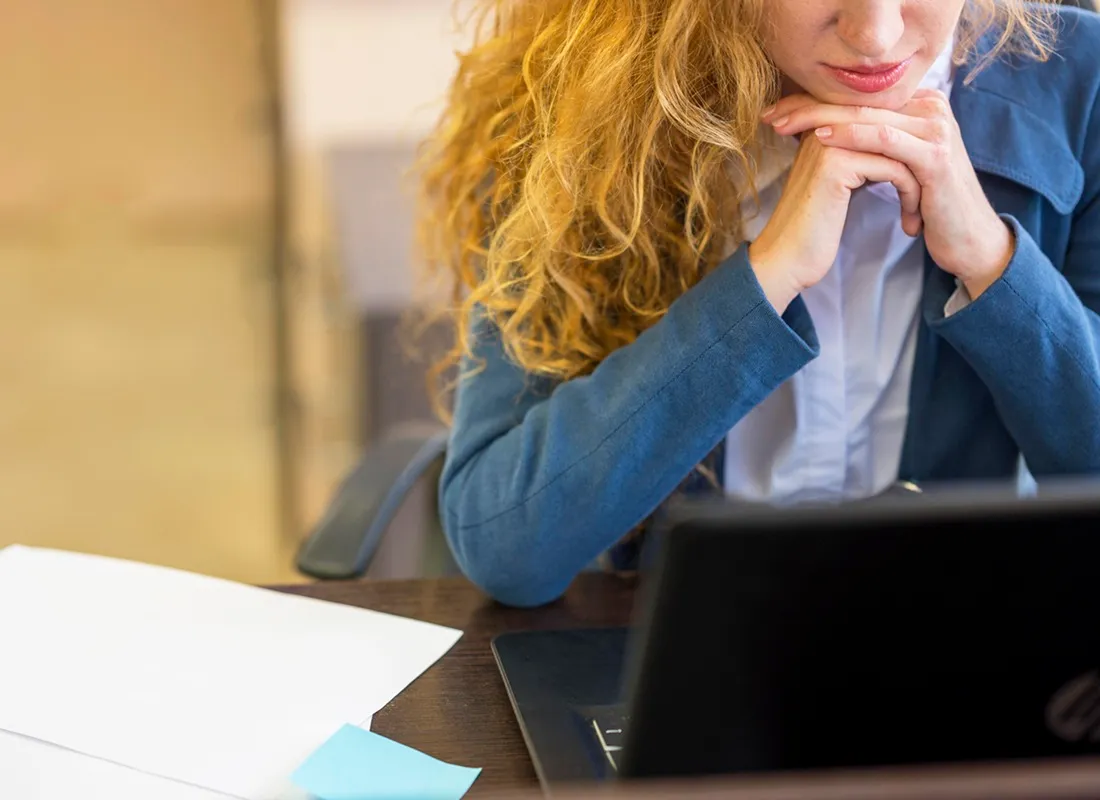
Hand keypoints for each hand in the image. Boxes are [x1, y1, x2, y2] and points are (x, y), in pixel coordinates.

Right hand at [747, 129, 922, 313]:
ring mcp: (828, 143)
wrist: (788, 258)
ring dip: (917, 181)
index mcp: (823, 125)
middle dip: (916, 161)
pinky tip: (909, 219)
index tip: (919, 180)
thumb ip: (861, 154)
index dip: (906, 148)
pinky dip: (909, 194)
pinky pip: (894, 168)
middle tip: (931, 191)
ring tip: (920, 209)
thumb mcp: (841, 181)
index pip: (882, 119)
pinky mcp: (836, 165)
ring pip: (898, 147)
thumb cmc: (815, 227)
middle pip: (892, 128)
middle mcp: (823, 125)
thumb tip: (899, 141)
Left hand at [767, 90, 1014, 299]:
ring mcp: (937, 130)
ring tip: (788, 125)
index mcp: (920, 108)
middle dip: (810, 107)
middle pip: (860, 101)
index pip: (859, 97)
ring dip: (823, 118)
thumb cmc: (926, 206)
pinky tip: (822, 141)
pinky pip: (886, 140)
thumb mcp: (896, 167)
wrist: (965, 239)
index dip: (814, 102)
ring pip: (870, 116)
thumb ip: (872, 143)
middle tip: (772, 115)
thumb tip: (822, 131)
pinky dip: (853, 137)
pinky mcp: (936, 156)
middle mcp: (932, 110)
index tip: (776, 112)